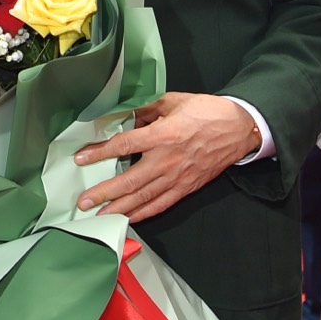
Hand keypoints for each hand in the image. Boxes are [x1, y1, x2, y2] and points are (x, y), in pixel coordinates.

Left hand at [71, 93, 257, 221]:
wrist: (238, 128)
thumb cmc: (208, 112)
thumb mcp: (174, 101)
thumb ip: (147, 109)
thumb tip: (125, 115)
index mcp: (163, 135)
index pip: (124, 145)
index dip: (100, 152)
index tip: (81, 158)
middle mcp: (167, 160)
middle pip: (129, 181)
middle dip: (104, 193)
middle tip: (84, 201)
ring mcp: (177, 178)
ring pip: (143, 198)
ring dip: (119, 209)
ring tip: (99, 216)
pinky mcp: (186, 188)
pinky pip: (161, 205)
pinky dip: (143, 214)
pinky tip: (129, 218)